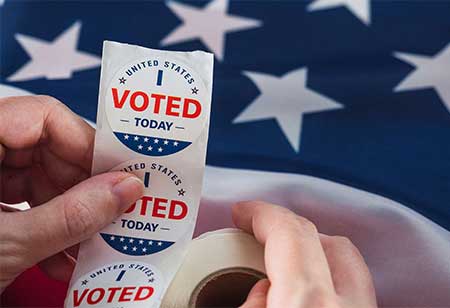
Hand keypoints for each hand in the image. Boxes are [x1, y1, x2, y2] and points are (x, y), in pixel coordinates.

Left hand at [0, 96, 143, 291]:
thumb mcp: (4, 245)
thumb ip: (71, 216)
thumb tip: (127, 189)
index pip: (43, 116)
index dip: (86, 145)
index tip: (118, 178)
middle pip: (48, 148)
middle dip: (82, 190)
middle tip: (110, 219)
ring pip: (41, 177)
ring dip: (70, 215)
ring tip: (86, 250)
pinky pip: (27, 199)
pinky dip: (49, 226)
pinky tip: (61, 256)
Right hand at [233, 201, 376, 307]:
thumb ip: (250, 306)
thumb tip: (261, 295)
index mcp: (307, 305)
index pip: (289, 234)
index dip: (262, 213)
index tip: (245, 212)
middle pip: (333, 244)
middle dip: (294, 229)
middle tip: (266, 235)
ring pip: (353, 269)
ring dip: (319, 256)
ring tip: (288, 268)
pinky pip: (359, 296)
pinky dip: (334, 287)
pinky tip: (310, 300)